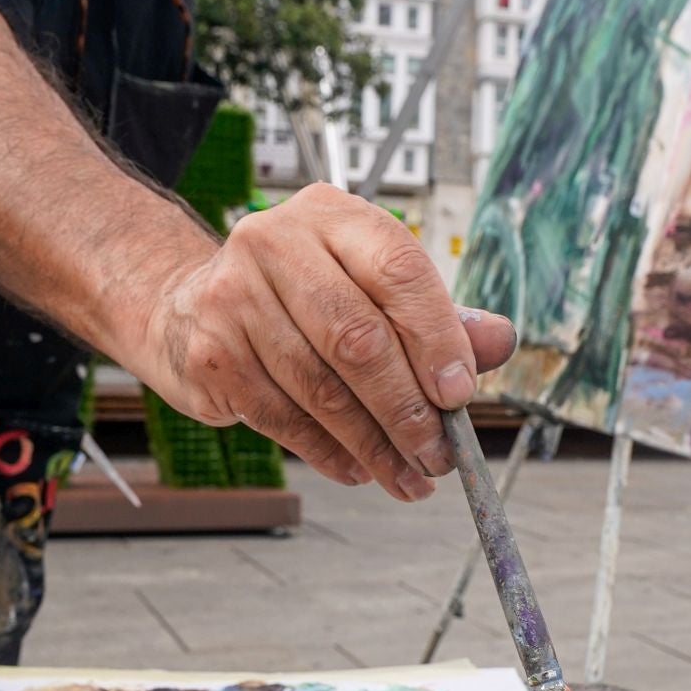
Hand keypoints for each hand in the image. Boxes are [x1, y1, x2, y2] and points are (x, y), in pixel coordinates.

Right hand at [138, 183, 515, 499]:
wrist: (191, 305)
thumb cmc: (304, 296)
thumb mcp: (373, 288)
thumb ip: (439, 315)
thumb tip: (498, 342)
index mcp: (333, 214)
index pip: (398, 271)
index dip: (436, 338)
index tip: (460, 395)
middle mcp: (276, 242)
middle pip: (357, 337)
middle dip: (406, 409)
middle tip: (437, 455)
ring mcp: (233, 295)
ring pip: (319, 386)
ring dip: (372, 444)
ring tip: (407, 475)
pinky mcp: (211, 351)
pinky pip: (282, 416)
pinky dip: (326, 452)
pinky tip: (356, 468)